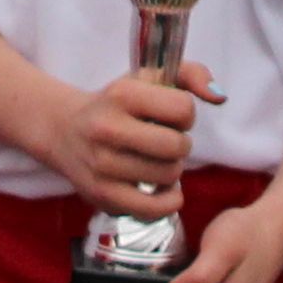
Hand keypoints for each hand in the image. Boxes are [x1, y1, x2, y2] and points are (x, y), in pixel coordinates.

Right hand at [46, 65, 209, 216]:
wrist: (64, 131)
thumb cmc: (117, 104)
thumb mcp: (148, 77)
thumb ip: (192, 73)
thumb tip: (219, 96)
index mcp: (121, 94)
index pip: (183, 109)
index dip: (185, 115)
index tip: (170, 117)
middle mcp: (107, 128)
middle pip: (177, 146)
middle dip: (180, 145)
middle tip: (166, 143)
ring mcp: (102, 164)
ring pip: (168, 176)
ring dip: (171, 171)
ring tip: (155, 162)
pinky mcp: (102, 194)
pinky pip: (154, 208)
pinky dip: (167, 201)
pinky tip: (160, 189)